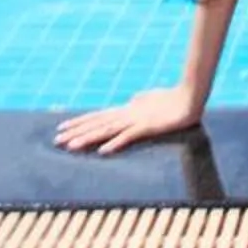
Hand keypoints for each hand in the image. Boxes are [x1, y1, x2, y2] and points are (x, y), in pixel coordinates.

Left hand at [53, 85, 201, 153]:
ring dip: (88, 138)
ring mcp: (136, 120)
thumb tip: (131, 101)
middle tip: (56, 140)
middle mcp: (126, 114)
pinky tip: (102, 151)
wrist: (190, 97)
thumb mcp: (149, 101)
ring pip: (107, 130)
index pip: (97, 117)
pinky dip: (115, 143)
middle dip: (76, 132)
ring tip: (71, 146)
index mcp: (126, 110)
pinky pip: (129, 136)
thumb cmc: (171, 99)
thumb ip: (138, 103)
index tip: (61, 128)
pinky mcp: (148, 127)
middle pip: (97, 124)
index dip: (79, 122)